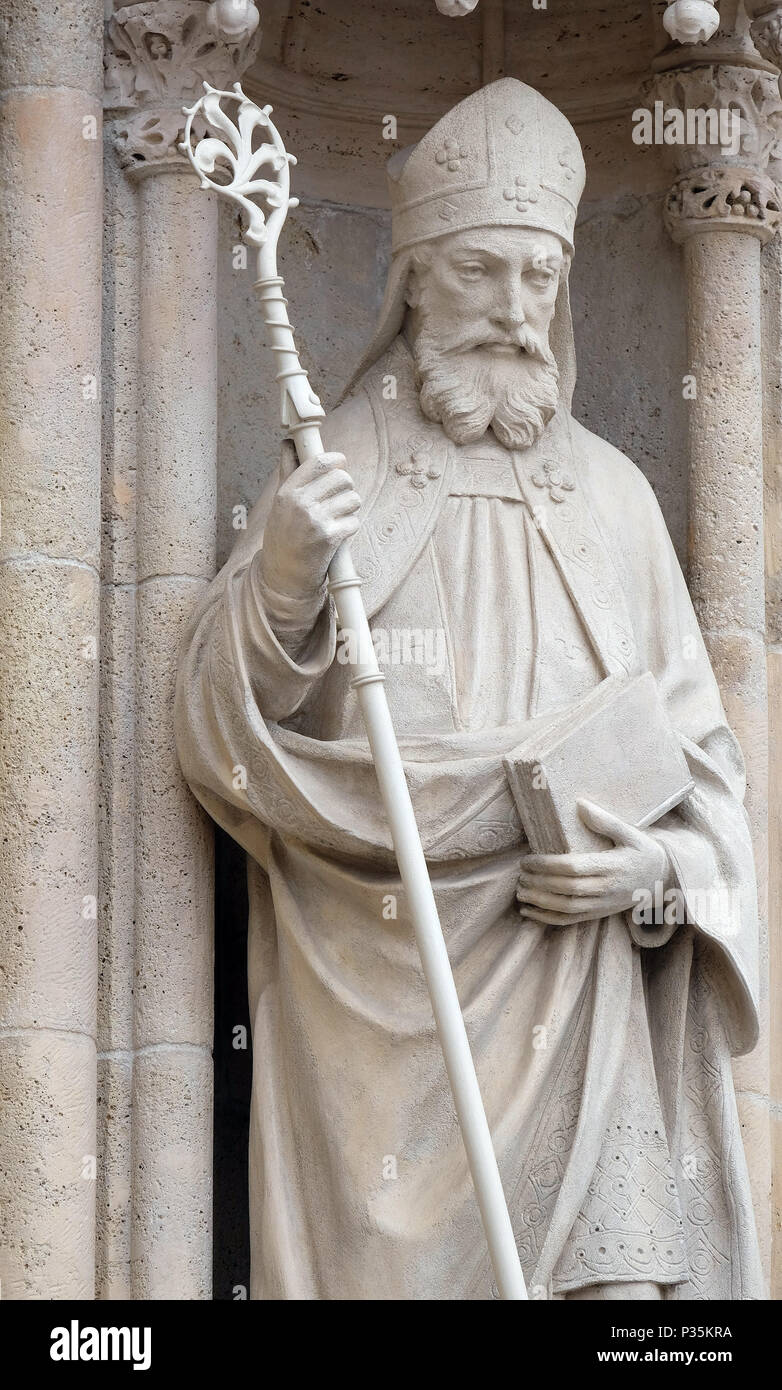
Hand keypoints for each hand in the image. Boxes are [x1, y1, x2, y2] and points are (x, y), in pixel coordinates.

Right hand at [259, 452, 360, 600]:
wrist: (283, 575)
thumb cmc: (282, 536)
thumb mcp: (280, 503)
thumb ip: (288, 472)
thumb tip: (288, 443)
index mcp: (287, 492)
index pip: (319, 462)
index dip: (336, 460)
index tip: (340, 463)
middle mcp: (301, 504)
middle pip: (342, 478)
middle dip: (346, 485)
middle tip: (340, 495)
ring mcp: (316, 521)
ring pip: (353, 499)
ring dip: (350, 507)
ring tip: (338, 516)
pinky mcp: (330, 539)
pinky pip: (354, 521)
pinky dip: (350, 526)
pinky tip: (338, 533)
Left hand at [515, 800, 669, 925]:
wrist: (661, 880)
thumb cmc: (642, 852)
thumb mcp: (631, 834)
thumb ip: (606, 821)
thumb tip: (580, 805)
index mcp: (611, 866)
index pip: (574, 868)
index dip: (548, 865)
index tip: (528, 859)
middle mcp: (606, 888)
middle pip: (567, 889)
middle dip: (539, 883)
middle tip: (520, 874)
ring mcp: (601, 904)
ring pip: (566, 908)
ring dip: (540, 901)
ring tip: (520, 890)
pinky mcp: (598, 914)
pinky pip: (570, 920)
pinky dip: (547, 918)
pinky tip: (528, 910)